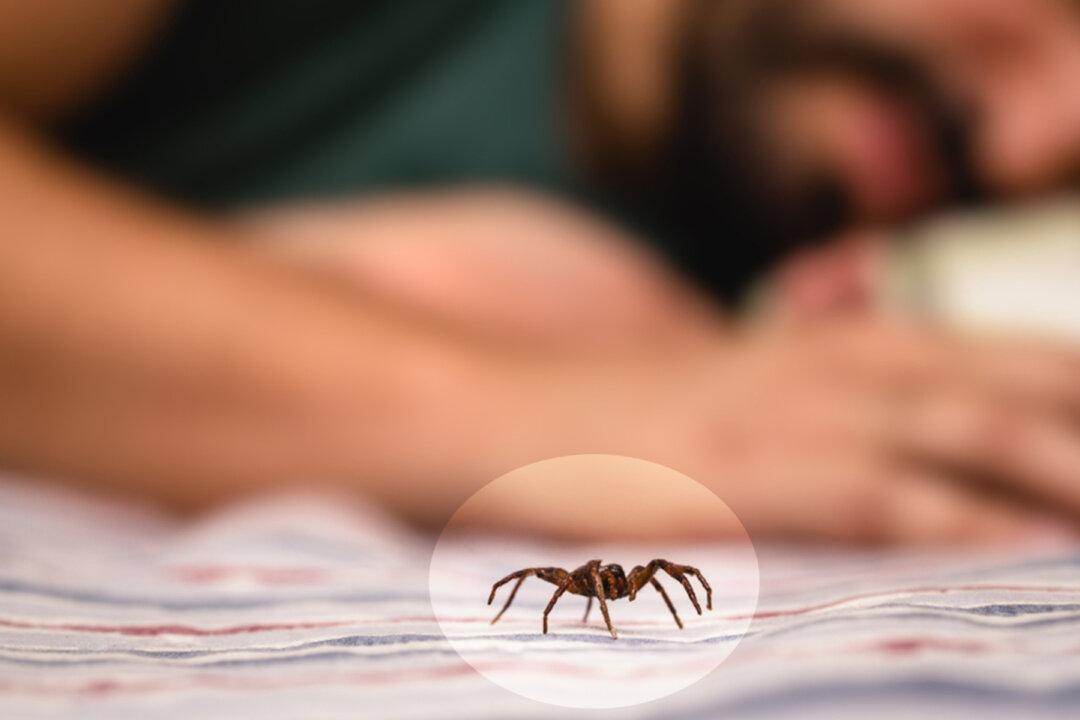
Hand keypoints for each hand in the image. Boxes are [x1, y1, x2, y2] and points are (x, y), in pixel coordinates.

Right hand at [461, 318, 1079, 544]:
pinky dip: (947, 515)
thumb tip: (888, 464)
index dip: (1057, 385)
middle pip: (989, 385)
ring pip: (949, 429)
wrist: (487, 412)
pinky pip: (862, 492)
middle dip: (1072, 423)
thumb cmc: (611, 423)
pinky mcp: (730, 477)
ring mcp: (771, 417)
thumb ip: (806, 409)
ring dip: (1048, 461)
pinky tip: (1009, 545)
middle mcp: (812, 370)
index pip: (978, 359)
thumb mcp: (724, 403)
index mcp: (819, 351)